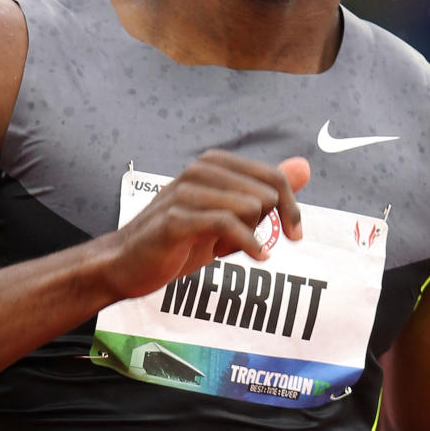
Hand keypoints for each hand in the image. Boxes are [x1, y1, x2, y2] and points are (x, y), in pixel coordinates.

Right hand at [102, 150, 309, 301]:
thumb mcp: (227, 216)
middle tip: (244, 244)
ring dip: (250, 236)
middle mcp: (199, 170)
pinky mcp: (175, 219)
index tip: (295, 234)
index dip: (291, 207)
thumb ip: (265, 189)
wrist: (125, 265)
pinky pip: (228, 224)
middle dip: (267, 224)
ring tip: (225, 248)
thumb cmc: (178, 241)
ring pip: (250, 207)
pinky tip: (256, 257)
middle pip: (267, 193)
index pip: (272, 177)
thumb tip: (304, 166)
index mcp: (212, 165)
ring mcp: (185, 192)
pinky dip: (249, 244)